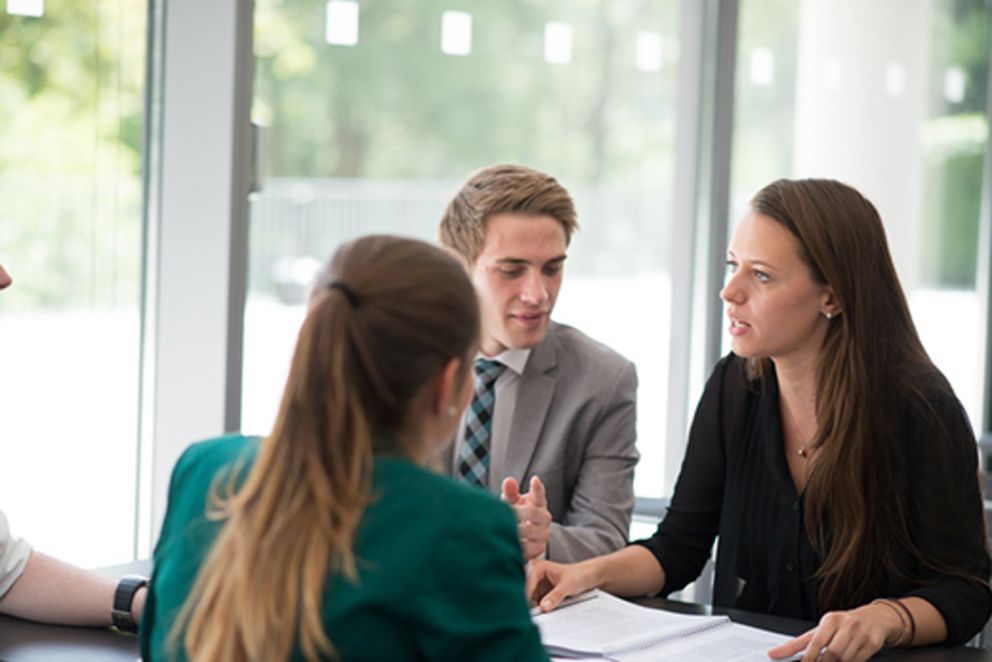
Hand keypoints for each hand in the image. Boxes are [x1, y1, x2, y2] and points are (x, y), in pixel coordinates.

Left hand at [501, 476, 551, 559]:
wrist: (520, 538)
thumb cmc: (515, 514)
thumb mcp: (511, 502)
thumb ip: (510, 492)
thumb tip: (508, 481)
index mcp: (538, 503)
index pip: (539, 494)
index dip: (537, 488)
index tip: (534, 479)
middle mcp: (544, 518)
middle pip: (535, 513)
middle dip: (519, 513)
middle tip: (507, 514)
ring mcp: (543, 534)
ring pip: (531, 531)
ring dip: (517, 530)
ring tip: (504, 529)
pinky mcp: (538, 549)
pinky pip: (529, 549)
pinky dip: (518, 546)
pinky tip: (508, 543)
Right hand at [526, 558, 598, 611]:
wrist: (585, 577)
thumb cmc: (578, 575)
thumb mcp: (567, 586)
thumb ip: (555, 596)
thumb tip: (544, 607)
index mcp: (537, 567)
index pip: (526, 584)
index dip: (525, 597)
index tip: (526, 611)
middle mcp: (533, 574)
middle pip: (523, 591)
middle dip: (526, 602)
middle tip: (530, 614)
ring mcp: (535, 584)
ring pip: (527, 599)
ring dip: (531, 607)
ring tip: (536, 614)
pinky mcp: (538, 593)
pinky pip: (533, 603)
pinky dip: (535, 608)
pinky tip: (540, 612)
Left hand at [768, 602, 902, 661]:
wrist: (874, 619)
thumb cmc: (842, 625)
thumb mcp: (820, 629)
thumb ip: (798, 643)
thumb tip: (774, 653)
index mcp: (830, 620)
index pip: (816, 641)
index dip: (809, 657)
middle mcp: (846, 625)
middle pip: (832, 653)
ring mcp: (861, 634)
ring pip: (845, 659)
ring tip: (832, 661)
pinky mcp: (872, 644)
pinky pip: (858, 661)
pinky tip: (844, 661)